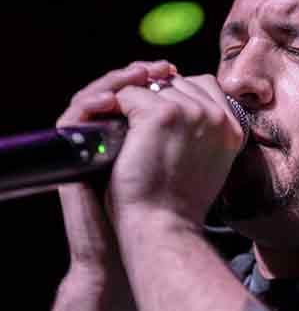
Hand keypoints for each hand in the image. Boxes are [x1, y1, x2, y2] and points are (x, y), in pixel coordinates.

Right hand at [56, 60, 176, 290]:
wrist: (143, 241)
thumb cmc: (167, 207)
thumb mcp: (190, 159)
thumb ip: (193, 130)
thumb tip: (213, 97)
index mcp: (138, 133)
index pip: (142, 91)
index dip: (158, 78)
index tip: (176, 70)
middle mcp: (112, 133)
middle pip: (120, 86)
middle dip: (139, 75)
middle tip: (156, 69)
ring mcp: (91, 141)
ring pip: (96, 92)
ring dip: (117, 81)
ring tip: (137, 77)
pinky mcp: (73, 152)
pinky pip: (77, 113)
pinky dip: (94, 100)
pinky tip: (113, 99)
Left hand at [108, 73, 245, 230]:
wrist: (164, 227)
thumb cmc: (178, 204)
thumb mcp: (205, 163)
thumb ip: (201, 132)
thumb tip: (180, 106)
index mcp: (232, 127)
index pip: (203, 84)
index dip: (176, 96)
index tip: (159, 121)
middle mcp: (215, 115)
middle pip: (174, 82)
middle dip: (152, 99)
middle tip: (136, 129)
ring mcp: (189, 111)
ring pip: (149, 87)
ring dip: (132, 107)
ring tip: (124, 135)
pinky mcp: (160, 114)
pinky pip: (127, 95)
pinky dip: (114, 112)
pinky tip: (115, 136)